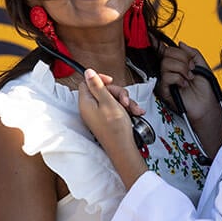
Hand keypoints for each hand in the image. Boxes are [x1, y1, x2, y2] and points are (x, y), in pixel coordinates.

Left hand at [78, 69, 147, 187]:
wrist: (123, 149)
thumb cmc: (115, 128)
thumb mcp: (108, 102)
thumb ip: (97, 86)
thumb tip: (87, 72)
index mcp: (86, 103)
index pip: (87, 83)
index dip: (100, 80)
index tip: (111, 81)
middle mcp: (90, 108)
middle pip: (102, 90)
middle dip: (118, 93)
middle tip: (125, 101)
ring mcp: (99, 114)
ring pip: (112, 99)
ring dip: (125, 101)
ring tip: (134, 110)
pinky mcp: (107, 119)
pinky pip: (116, 107)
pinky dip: (126, 109)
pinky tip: (135, 113)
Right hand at [156, 42, 221, 155]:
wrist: (207, 104)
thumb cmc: (205, 88)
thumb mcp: (202, 65)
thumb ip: (192, 52)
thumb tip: (180, 43)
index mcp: (177, 63)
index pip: (166, 50)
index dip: (157, 42)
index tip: (151, 36)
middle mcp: (169, 70)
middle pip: (167, 53)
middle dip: (183, 58)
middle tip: (192, 69)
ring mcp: (165, 79)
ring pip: (166, 63)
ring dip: (182, 69)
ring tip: (189, 77)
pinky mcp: (164, 90)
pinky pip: (167, 76)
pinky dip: (179, 79)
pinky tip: (184, 85)